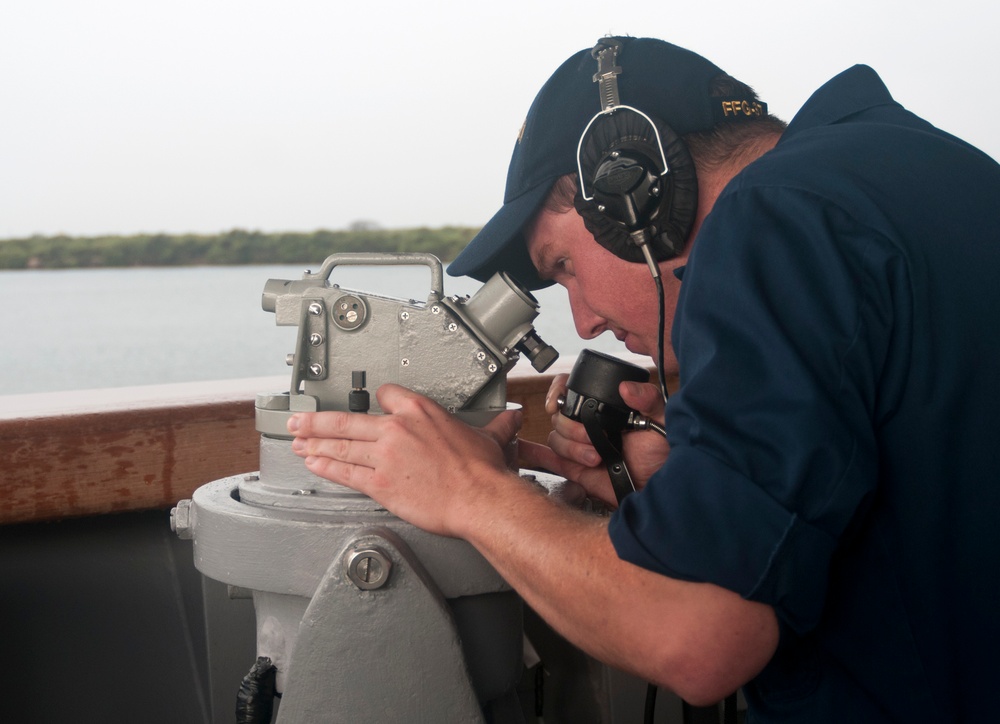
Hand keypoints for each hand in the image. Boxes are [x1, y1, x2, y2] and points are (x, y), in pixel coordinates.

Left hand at [287, 384, 522, 537]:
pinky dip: (325, 467)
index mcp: (419, 411)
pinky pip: (344, 472)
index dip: (376, 400)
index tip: (369, 405)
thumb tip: (510, 419)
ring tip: (296, 441)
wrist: (480, 498)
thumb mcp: (490, 438)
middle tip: (298, 420)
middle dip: (316, 421)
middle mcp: (396, 429)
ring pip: (340, 445)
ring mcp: (384, 456)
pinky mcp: (379, 483)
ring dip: (313, 443)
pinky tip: (313, 464)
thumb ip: (496, 426)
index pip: (386, 394)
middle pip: (346, 420)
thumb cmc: (483, 472)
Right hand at [518, 375, 669, 505]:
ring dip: (573, 449)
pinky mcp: (574, 468)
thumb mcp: (660, 418)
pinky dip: (534, 453)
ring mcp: (579, 445)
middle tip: (593, 439)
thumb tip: (627, 388)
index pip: (569, 389)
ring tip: (595, 458)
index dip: (558, 391)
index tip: (559, 401)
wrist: (658, 485)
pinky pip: (549, 458)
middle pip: (559, 417)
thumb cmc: (661, 452)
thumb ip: (648, 399)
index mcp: (602, 406)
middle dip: (573, 429)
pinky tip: (523, 450)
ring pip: (556, 440)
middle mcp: (587, 423)